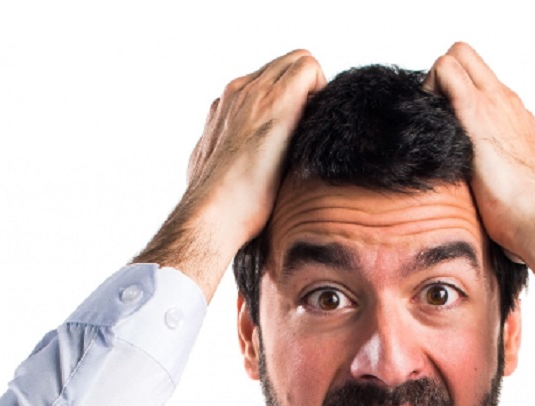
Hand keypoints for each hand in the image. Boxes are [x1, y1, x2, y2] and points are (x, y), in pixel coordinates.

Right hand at [136, 50, 325, 298]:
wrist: (213, 214)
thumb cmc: (220, 209)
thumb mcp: (222, 178)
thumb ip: (233, 159)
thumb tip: (246, 171)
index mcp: (224, 109)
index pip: (264, 83)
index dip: (287, 102)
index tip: (295, 135)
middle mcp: (237, 93)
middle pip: (282, 67)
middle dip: (303, 92)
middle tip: (309, 132)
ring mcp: (254, 92)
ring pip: (295, 63)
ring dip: (312, 93)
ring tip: (310, 134)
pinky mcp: (275, 99)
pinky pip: (309, 67)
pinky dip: (321, 90)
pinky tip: (315, 128)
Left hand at [424, 43, 534, 303]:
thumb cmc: (532, 217)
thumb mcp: (519, 192)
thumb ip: (506, 185)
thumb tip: (499, 209)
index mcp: (518, 122)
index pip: (484, 85)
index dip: (458, 95)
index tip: (445, 126)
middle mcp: (508, 104)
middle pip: (469, 58)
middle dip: (443, 78)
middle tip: (431, 117)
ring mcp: (494, 103)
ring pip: (457, 56)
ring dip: (434, 83)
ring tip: (428, 126)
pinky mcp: (476, 111)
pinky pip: (444, 71)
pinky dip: (428, 89)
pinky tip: (423, 126)